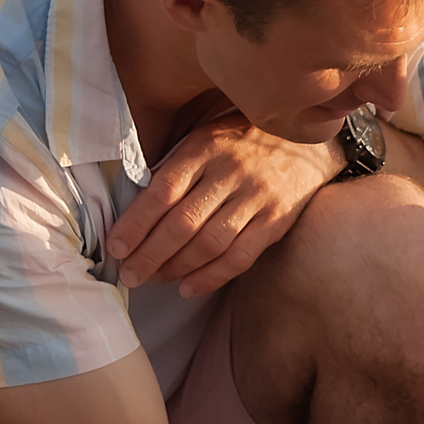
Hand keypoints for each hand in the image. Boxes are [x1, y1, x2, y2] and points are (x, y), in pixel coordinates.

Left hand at [108, 113, 342, 296]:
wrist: (308, 138)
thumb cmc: (244, 139)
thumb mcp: (206, 136)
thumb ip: (176, 166)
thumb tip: (134, 209)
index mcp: (205, 147)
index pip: (162, 192)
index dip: (135, 224)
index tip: (116, 247)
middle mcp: (231, 172)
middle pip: (182, 223)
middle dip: (149, 255)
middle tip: (129, 274)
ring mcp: (257, 197)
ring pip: (209, 244)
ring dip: (176, 268)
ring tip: (154, 279)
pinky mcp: (277, 220)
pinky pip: (239, 256)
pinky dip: (211, 277)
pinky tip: (188, 287)